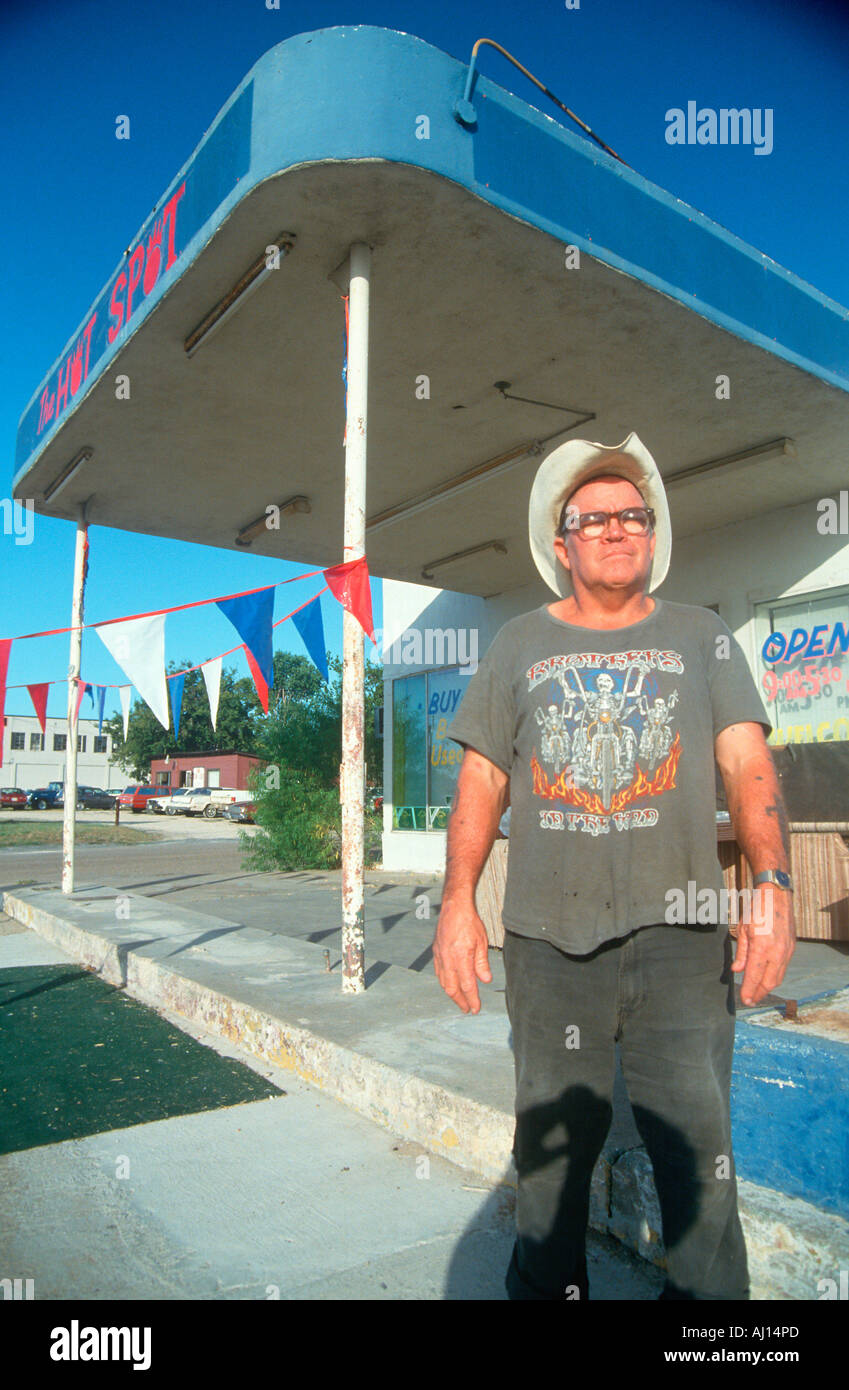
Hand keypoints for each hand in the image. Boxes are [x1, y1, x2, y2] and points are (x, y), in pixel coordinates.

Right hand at [432, 899, 491, 1013]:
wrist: (454, 907)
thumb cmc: (469, 922)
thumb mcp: (482, 942)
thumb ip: (482, 963)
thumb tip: (485, 980)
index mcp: (461, 957)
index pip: (467, 985)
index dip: (472, 999)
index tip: (476, 1008)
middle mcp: (448, 959)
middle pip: (452, 988)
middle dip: (460, 1001)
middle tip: (468, 1009)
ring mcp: (440, 956)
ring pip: (443, 982)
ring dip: (452, 993)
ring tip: (460, 1000)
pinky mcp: (436, 952)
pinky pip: (439, 972)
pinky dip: (445, 982)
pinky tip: (450, 985)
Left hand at [732, 885, 795, 1006]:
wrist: (776, 895)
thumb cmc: (756, 909)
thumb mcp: (742, 929)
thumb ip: (741, 953)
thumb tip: (737, 970)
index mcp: (762, 948)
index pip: (755, 977)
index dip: (749, 991)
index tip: (744, 999)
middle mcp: (777, 952)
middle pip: (769, 982)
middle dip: (759, 993)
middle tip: (750, 1000)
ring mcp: (787, 950)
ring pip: (778, 977)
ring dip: (768, 987)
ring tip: (757, 993)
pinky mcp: (791, 947)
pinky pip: (783, 967)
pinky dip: (775, 976)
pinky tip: (767, 978)